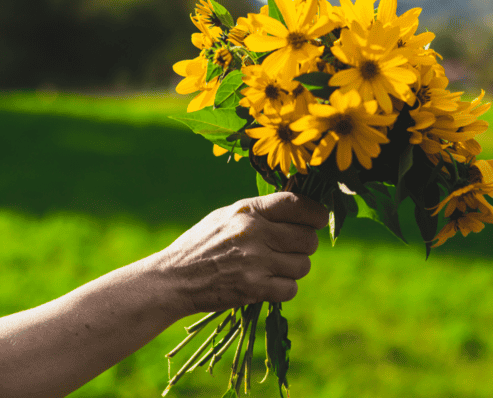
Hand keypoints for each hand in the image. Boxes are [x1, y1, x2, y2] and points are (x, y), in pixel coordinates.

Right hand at [155, 192, 329, 316]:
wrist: (173, 278)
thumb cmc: (202, 244)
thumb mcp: (226, 216)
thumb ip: (260, 211)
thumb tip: (298, 208)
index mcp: (248, 211)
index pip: (297, 204)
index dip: (316, 212)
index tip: (319, 219)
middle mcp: (254, 233)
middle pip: (308, 239)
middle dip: (304, 246)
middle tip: (289, 249)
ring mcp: (255, 262)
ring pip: (303, 265)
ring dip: (293, 269)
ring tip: (273, 268)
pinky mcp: (254, 288)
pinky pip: (291, 289)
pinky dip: (284, 288)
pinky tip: (268, 283)